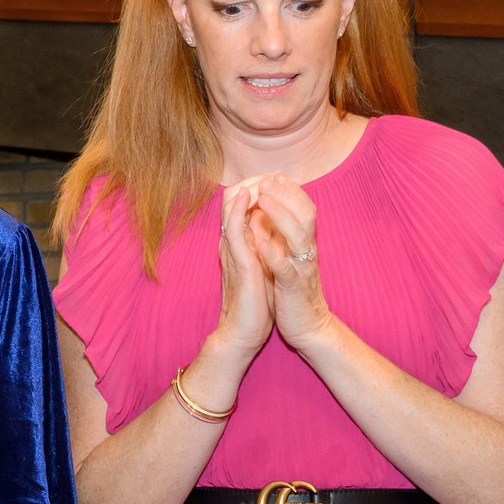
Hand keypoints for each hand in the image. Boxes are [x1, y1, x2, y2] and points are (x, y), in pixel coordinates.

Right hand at [213, 180, 274, 358]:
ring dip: (244, 188)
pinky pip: (234, 227)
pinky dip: (239, 208)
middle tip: (267, 171)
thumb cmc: (255, 303)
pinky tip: (250, 193)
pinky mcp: (236, 261)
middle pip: (233, 201)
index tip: (273, 177)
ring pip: (231, 209)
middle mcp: (231, 243)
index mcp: (239, 244)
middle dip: (250, 183)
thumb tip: (272, 229)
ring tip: (259, 173)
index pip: (240, 207)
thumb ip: (262, 246)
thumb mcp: (262, 267)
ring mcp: (232, 250)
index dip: (255, 189)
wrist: (243, 332)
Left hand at [240, 174, 336, 352]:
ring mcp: (302, 269)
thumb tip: (268, 213)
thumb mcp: (289, 259)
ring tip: (263, 199)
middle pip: (305, 215)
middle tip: (268, 180)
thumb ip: (282, 237)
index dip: (291, 191)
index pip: (304, 209)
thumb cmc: (294, 291)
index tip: (274, 175)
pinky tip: (258, 239)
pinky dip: (273, 251)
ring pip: (298, 235)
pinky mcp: (293, 288)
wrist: (309, 327)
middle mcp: (307, 252)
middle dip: (286, 195)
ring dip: (280, 214)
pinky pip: (285, 267)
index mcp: (305, 245)